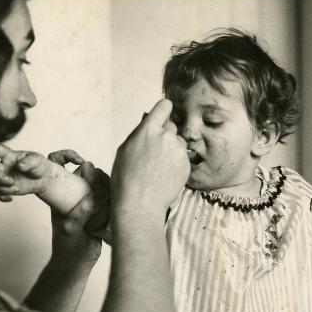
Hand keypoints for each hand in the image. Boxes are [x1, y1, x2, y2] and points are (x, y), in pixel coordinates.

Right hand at [0, 145, 51, 200]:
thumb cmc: (39, 165)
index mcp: (9, 156)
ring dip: (5, 189)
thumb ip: (29, 162)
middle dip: (0, 178)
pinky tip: (11, 198)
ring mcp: (6, 178)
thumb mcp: (37, 160)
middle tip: (11, 182)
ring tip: (17, 188)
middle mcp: (5, 167)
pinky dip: (3, 197)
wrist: (45, 178)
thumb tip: (20, 166)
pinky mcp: (9, 188)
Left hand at [50, 151, 110, 265]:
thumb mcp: (73, 226)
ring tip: (109, 198)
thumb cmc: (67, 244)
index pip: (59, 163)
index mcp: (59, 191)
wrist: (77, 261)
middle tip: (101, 185)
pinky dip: (115, 197)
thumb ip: (85, 208)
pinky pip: (110, 196)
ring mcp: (88, 200)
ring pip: (101, 182)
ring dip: (108, 186)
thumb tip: (102, 192)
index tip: (79, 161)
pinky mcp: (101, 208)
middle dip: (96, 174)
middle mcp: (73, 192)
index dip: (67, 155)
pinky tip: (116, 204)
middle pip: (87, 170)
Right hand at [111, 99, 188, 218]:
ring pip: (178, 142)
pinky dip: (177, 163)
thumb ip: (140, 132)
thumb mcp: (125, 150)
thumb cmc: (126, 179)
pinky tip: (165, 175)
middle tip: (155, 152)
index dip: (164, 111)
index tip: (162, 116)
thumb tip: (149, 119)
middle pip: (171, 126)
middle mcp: (166, 136)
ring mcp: (179, 151)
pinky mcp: (187, 164)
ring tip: (159, 167)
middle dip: (165, 134)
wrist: (140, 204)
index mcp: (148, 129)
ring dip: (172, 149)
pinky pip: (183, 157)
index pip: (164, 106)